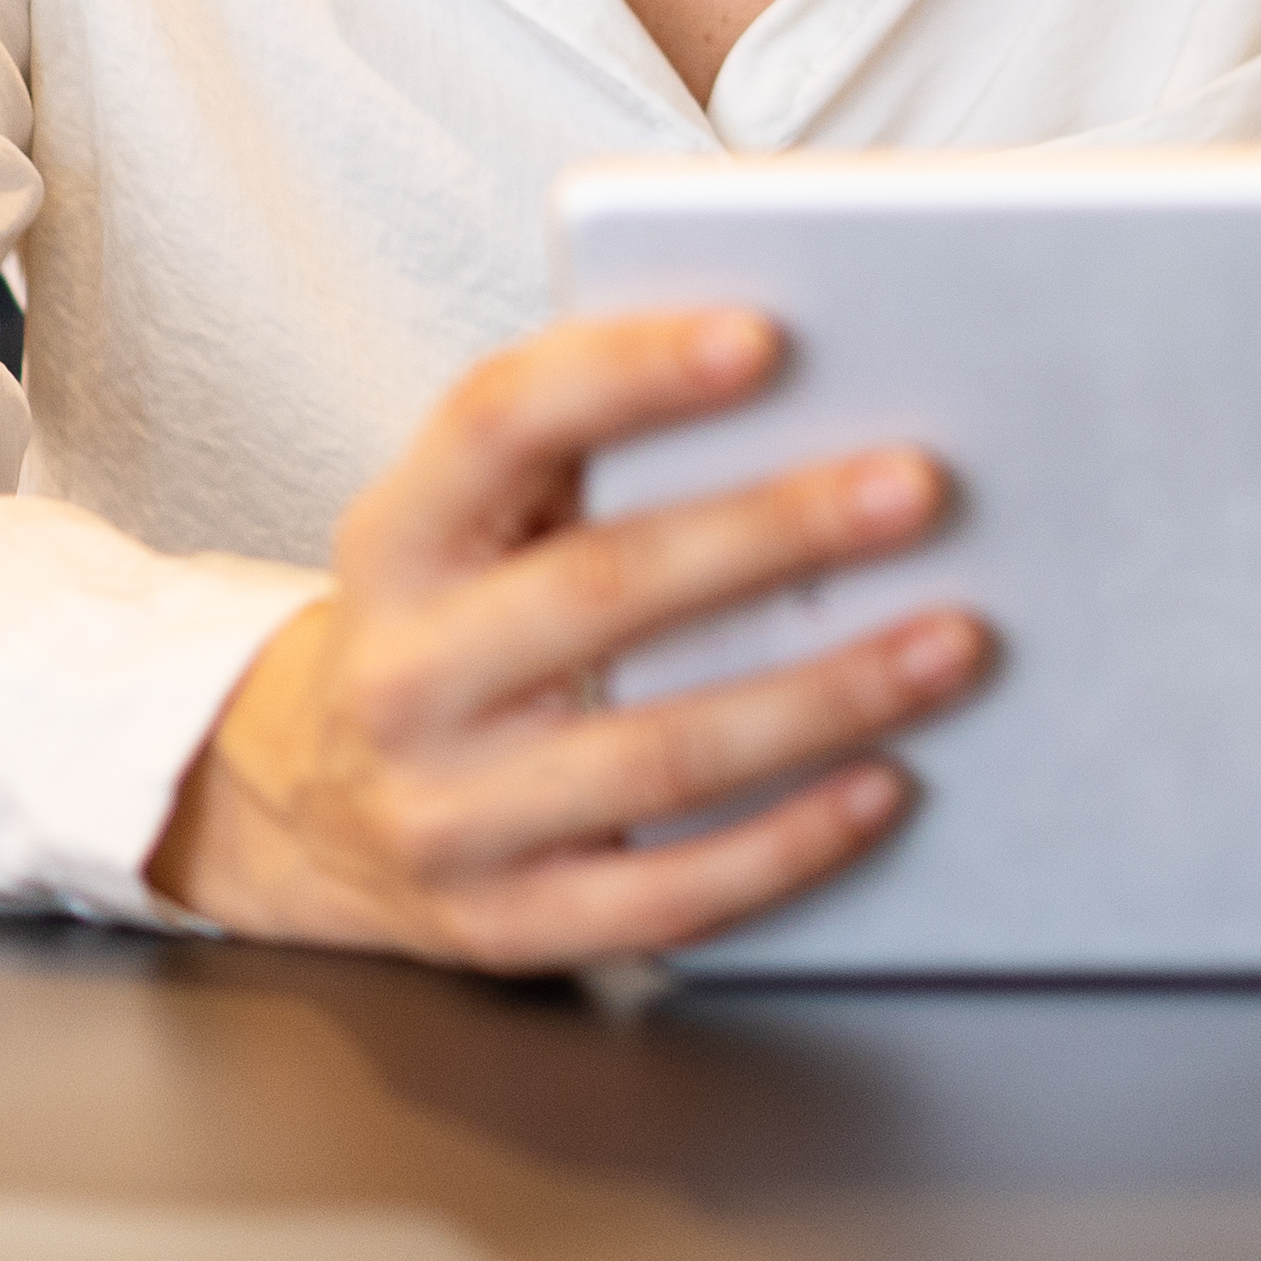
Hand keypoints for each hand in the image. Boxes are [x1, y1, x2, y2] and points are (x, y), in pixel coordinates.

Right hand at [147, 304, 989, 970]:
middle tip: (919, 487)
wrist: (307, 812)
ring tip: (953, 639)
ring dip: (825, 695)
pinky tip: (886, 785)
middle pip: (604, 587)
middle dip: (777, 531)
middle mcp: (406, 675)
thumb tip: (802, 380)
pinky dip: (789, 842)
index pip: (501, 423)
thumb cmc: (451, 626)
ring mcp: (448, 813)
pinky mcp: (507, 923)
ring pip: (658, 752)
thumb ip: (591, 448)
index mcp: (398, 539)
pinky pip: (668, 891)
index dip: (630, 372)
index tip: (762, 337)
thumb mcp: (467, 521)